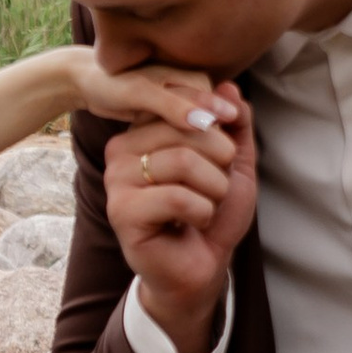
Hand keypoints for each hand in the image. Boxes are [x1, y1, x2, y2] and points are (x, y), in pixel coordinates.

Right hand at [97, 82, 256, 352]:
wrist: (201, 266)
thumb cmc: (211, 212)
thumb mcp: (233, 161)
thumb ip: (235, 122)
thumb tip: (228, 86)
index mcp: (142, 130)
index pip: (184, 105)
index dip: (217, 125)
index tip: (229, 152)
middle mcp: (121, 149)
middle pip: (186, 131)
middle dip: (220, 165)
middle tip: (215, 190)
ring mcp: (117, 181)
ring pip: (184, 163)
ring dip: (214, 191)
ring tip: (206, 206)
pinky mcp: (122, 212)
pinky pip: (177, 198)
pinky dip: (203, 213)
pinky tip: (193, 224)